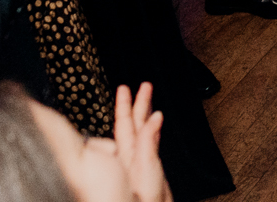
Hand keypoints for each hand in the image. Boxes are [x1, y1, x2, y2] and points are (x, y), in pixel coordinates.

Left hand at [115, 83, 171, 201]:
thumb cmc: (128, 198)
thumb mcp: (138, 166)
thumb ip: (147, 142)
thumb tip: (155, 118)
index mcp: (120, 154)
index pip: (122, 123)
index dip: (123, 105)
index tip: (124, 88)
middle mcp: (129, 157)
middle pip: (133, 124)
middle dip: (138, 103)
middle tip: (143, 86)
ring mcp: (140, 163)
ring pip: (142, 132)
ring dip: (144, 114)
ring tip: (147, 97)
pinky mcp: (151, 170)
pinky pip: (151, 143)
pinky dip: (154, 130)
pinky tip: (156, 122)